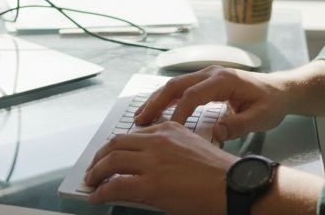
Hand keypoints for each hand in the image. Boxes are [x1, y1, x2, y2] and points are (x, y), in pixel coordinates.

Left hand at [85, 120, 238, 212]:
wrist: (232, 186)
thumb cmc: (218, 173)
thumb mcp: (190, 149)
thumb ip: (168, 151)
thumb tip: (147, 166)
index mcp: (168, 129)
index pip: (131, 134)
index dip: (116, 146)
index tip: (110, 155)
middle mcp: (157, 140)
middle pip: (115, 144)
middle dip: (100, 157)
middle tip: (94, 168)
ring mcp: (152, 161)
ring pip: (110, 161)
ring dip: (96, 173)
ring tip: (92, 182)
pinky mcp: (150, 184)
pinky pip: (115, 185)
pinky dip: (101, 191)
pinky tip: (97, 196)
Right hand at [135, 66, 292, 142]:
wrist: (280, 90)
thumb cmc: (272, 104)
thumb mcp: (260, 118)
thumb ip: (238, 125)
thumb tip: (216, 133)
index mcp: (224, 80)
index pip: (193, 95)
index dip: (178, 112)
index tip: (167, 130)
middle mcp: (212, 73)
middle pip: (176, 85)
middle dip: (156, 103)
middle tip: (140, 121)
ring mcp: (207, 75)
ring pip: (175, 85)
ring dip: (156, 100)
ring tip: (140, 117)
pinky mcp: (206, 81)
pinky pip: (181, 88)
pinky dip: (166, 99)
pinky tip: (156, 111)